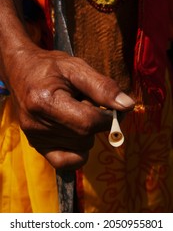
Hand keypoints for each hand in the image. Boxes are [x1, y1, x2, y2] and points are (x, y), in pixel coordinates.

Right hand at [4, 45, 134, 169]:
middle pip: (85, 136)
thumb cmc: (50, 67)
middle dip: (96, 122)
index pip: (88, 122)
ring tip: (74, 112)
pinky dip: (78, 150)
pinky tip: (74, 131)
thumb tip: (128, 105)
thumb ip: (103, 87)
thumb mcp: (77, 68)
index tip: (112, 107)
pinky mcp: (37, 146)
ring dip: (86, 132)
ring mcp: (35, 138)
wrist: (22, 72)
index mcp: (45, 102)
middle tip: (86, 103)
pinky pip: (67, 162)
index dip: (108, 117)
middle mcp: (37, 125)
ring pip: (80, 147)